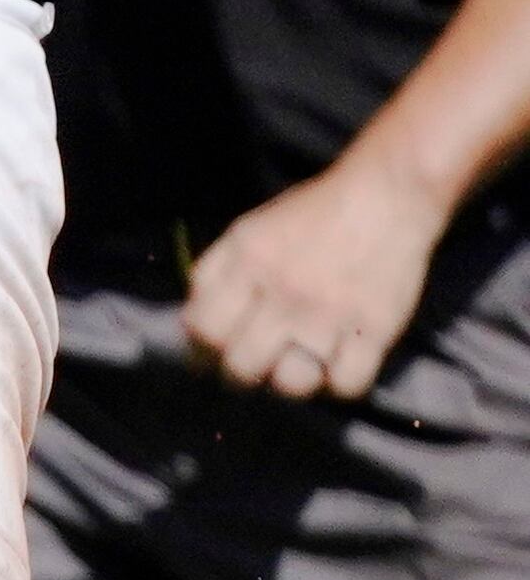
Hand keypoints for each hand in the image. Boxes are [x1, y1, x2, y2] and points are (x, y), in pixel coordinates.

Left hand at [184, 160, 450, 400]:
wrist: (388, 194)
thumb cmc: (312, 214)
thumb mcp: (248, 231)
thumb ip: (213, 275)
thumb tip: (192, 328)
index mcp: (248, 264)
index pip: (204, 330)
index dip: (202, 351)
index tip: (213, 356)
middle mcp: (285, 292)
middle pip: (242, 366)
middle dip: (243, 373)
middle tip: (258, 364)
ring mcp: (331, 314)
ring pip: (292, 384)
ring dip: (291, 382)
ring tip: (299, 367)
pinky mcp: (376, 328)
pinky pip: (347, 385)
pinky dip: (341, 384)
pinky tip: (338, 367)